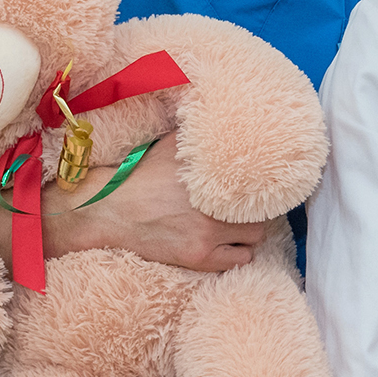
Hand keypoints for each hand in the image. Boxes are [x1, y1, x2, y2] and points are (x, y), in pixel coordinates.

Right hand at [28, 132, 274, 273]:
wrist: (109, 211)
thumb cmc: (139, 176)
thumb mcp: (168, 146)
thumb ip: (197, 135)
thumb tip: (220, 116)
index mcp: (208, 175)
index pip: (258, 180)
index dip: (264, 184)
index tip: (267, 184)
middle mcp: (212, 204)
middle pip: (262, 210)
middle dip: (257, 209)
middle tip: (249, 207)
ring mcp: (207, 233)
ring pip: (255, 237)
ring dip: (249, 232)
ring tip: (238, 226)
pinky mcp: (199, 257)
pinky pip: (240, 260)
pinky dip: (238, 253)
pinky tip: (228, 245)